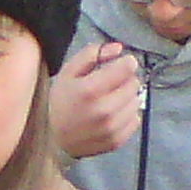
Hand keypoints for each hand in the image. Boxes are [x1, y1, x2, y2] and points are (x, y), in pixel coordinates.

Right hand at [51, 41, 141, 159]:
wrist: (54, 139)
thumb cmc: (62, 102)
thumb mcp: (69, 71)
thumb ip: (92, 54)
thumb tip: (118, 49)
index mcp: (90, 90)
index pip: (128, 67)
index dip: (125, 63)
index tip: (118, 66)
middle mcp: (103, 110)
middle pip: (134, 83)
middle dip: (125, 80)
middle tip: (110, 85)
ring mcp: (111, 128)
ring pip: (136, 101)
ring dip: (127, 98)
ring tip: (110, 101)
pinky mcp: (116, 141)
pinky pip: (135, 120)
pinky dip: (127, 115)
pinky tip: (113, 115)